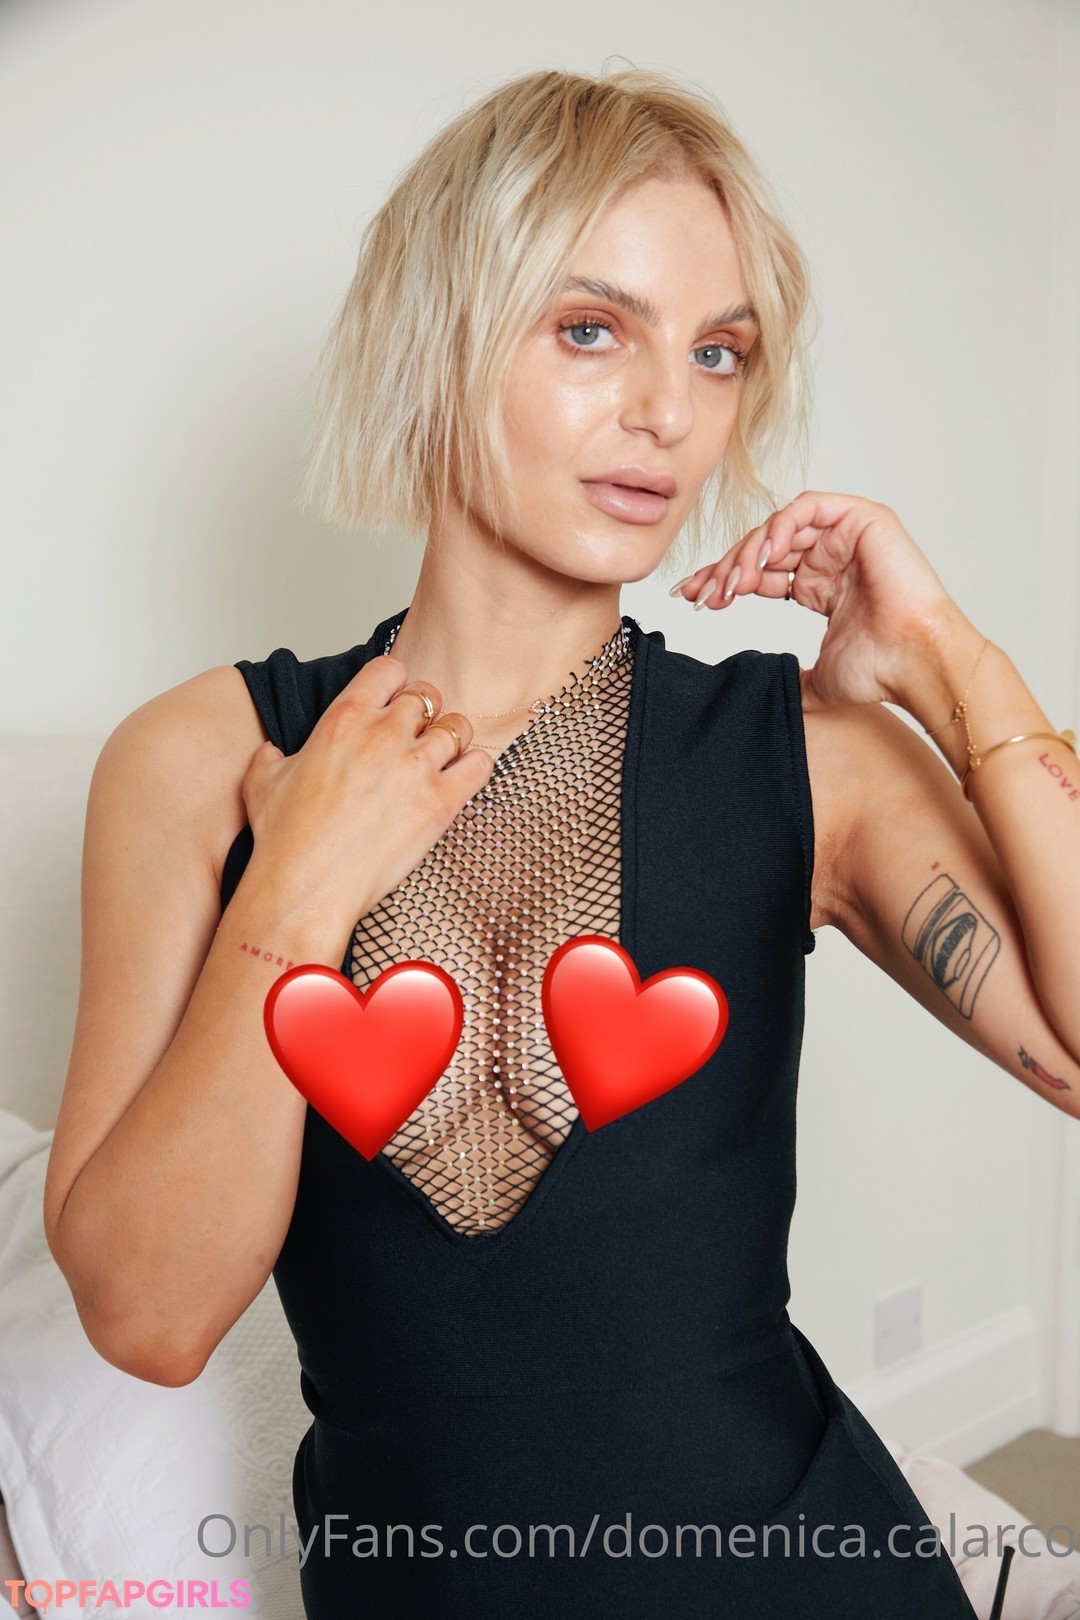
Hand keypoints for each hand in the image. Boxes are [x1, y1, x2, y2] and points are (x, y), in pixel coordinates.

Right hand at [240, 656, 493, 943]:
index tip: (392, 702)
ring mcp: (416, 766)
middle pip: (427, 696)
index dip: (394, 684)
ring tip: (438, 763)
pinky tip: (459, 782)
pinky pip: (481, 764)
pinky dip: (474, 768)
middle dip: (423, 714)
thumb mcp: (261, 783)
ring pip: (457, 726)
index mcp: (343, 719)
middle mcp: (384, 734)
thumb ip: (271, 756)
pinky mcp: (441, 802)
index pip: (389, 669)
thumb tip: (272, 753)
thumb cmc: (285, 841)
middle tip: (415, 739)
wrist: (306, 889)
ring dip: (450, 741)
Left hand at [672, 491, 959, 708]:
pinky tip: (765, 557)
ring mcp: (846, 536)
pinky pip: (808, 508)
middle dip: (725, 568)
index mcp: (819, 586)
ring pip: (780, 528)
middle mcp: (830, 558)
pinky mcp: (863, 519)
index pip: (761, 574)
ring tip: (732, 584)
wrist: (915, 662)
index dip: (724, 581)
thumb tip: (771, 697)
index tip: (691, 599)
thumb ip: (791, 677)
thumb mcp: (818, 678)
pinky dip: (781, 527)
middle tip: (700, 593)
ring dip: (749, 552)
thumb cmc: (880, 671)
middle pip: (763, 549)